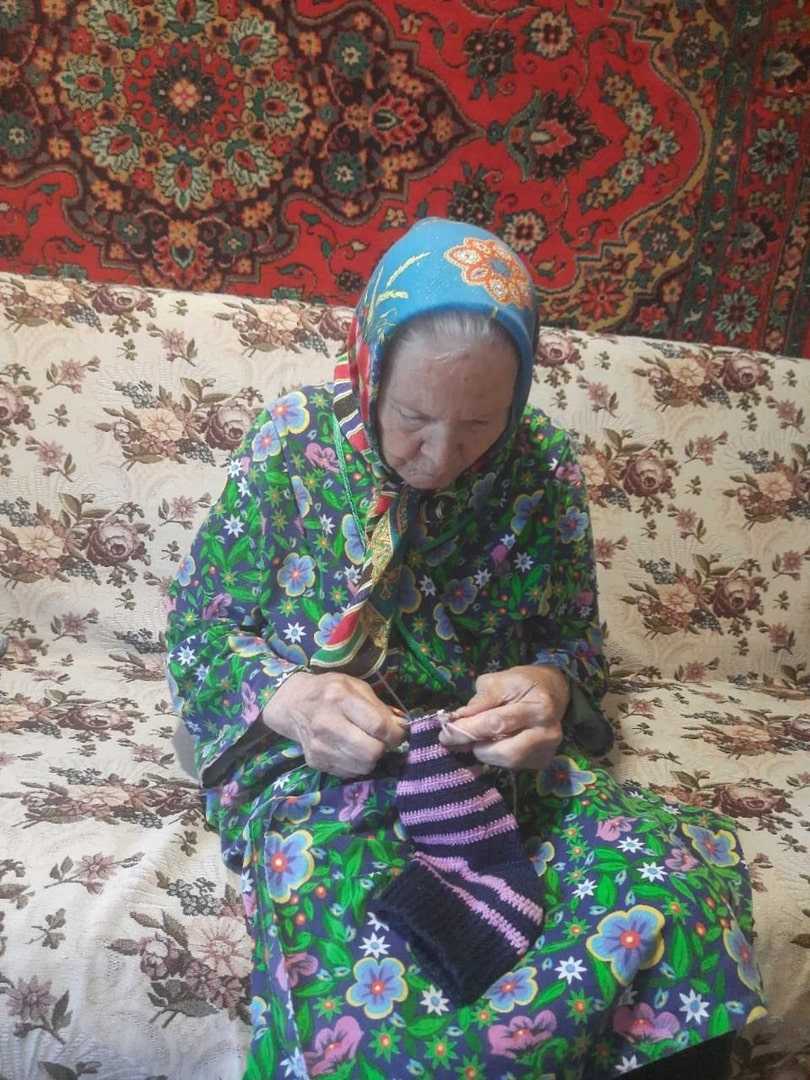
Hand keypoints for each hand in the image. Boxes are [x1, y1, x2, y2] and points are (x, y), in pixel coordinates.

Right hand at [262, 671, 405, 778]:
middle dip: (384, 748)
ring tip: (366, 743)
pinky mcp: (315, 762)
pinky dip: (357, 764)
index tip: (399, 732)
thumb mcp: (356, 686)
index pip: (378, 726)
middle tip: (382, 740)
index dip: (396, 733)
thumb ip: (380, 707)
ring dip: (371, 758)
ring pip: (363, 767)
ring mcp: (319, 746)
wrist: (293, 704)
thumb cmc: (330, 691)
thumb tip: (402, 727)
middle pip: (371, 752)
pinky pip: (350, 772)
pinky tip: (351, 749)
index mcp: (340, 698)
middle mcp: (327, 724)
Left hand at [438, 665, 567, 770]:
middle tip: (456, 740)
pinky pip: (512, 766)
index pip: (496, 723)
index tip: (445, 734)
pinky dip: (496, 756)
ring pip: (507, 761)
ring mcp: (547, 749)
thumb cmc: (521, 684)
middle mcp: (548, 732)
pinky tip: (494, 742)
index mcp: (539, 706)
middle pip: (504, 750)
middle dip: (475, 745)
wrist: (551, 691)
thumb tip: (457, 721)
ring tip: (478, 738)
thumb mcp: (498, 682)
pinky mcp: (542, 761)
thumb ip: (479, 702)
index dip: (468, 730)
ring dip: (485, 752)